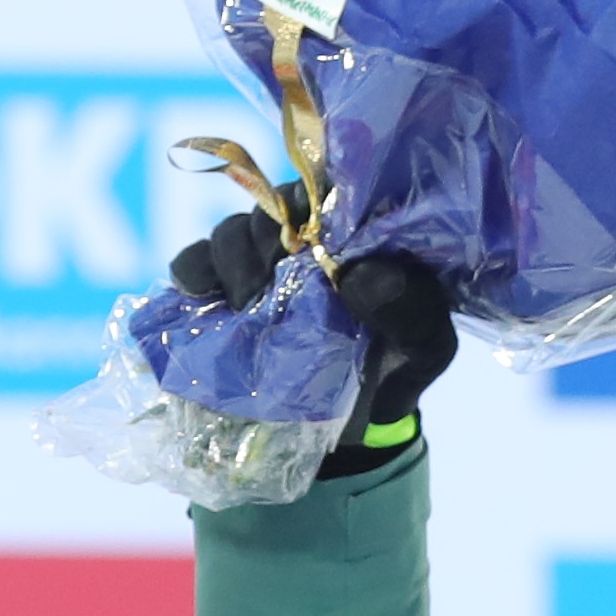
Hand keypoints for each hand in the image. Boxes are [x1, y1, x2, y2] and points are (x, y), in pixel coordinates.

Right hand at [164, 217, 455, 465]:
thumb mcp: (424, 349)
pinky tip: (208, 299)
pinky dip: (193, 275)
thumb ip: (412, 311)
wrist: (345, 423)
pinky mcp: (216, 288)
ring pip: (228, 233)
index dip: (310, 214)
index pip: (324, 192)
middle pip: (269, 209)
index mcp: (352, 233)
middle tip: (273, 292)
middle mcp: (302, 235)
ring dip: (232, 266)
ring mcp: (256, 259)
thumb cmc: (391, 371)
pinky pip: (192, 263)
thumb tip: (360, 274)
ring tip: (246, 307)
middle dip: (266, 248)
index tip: (310, 254)